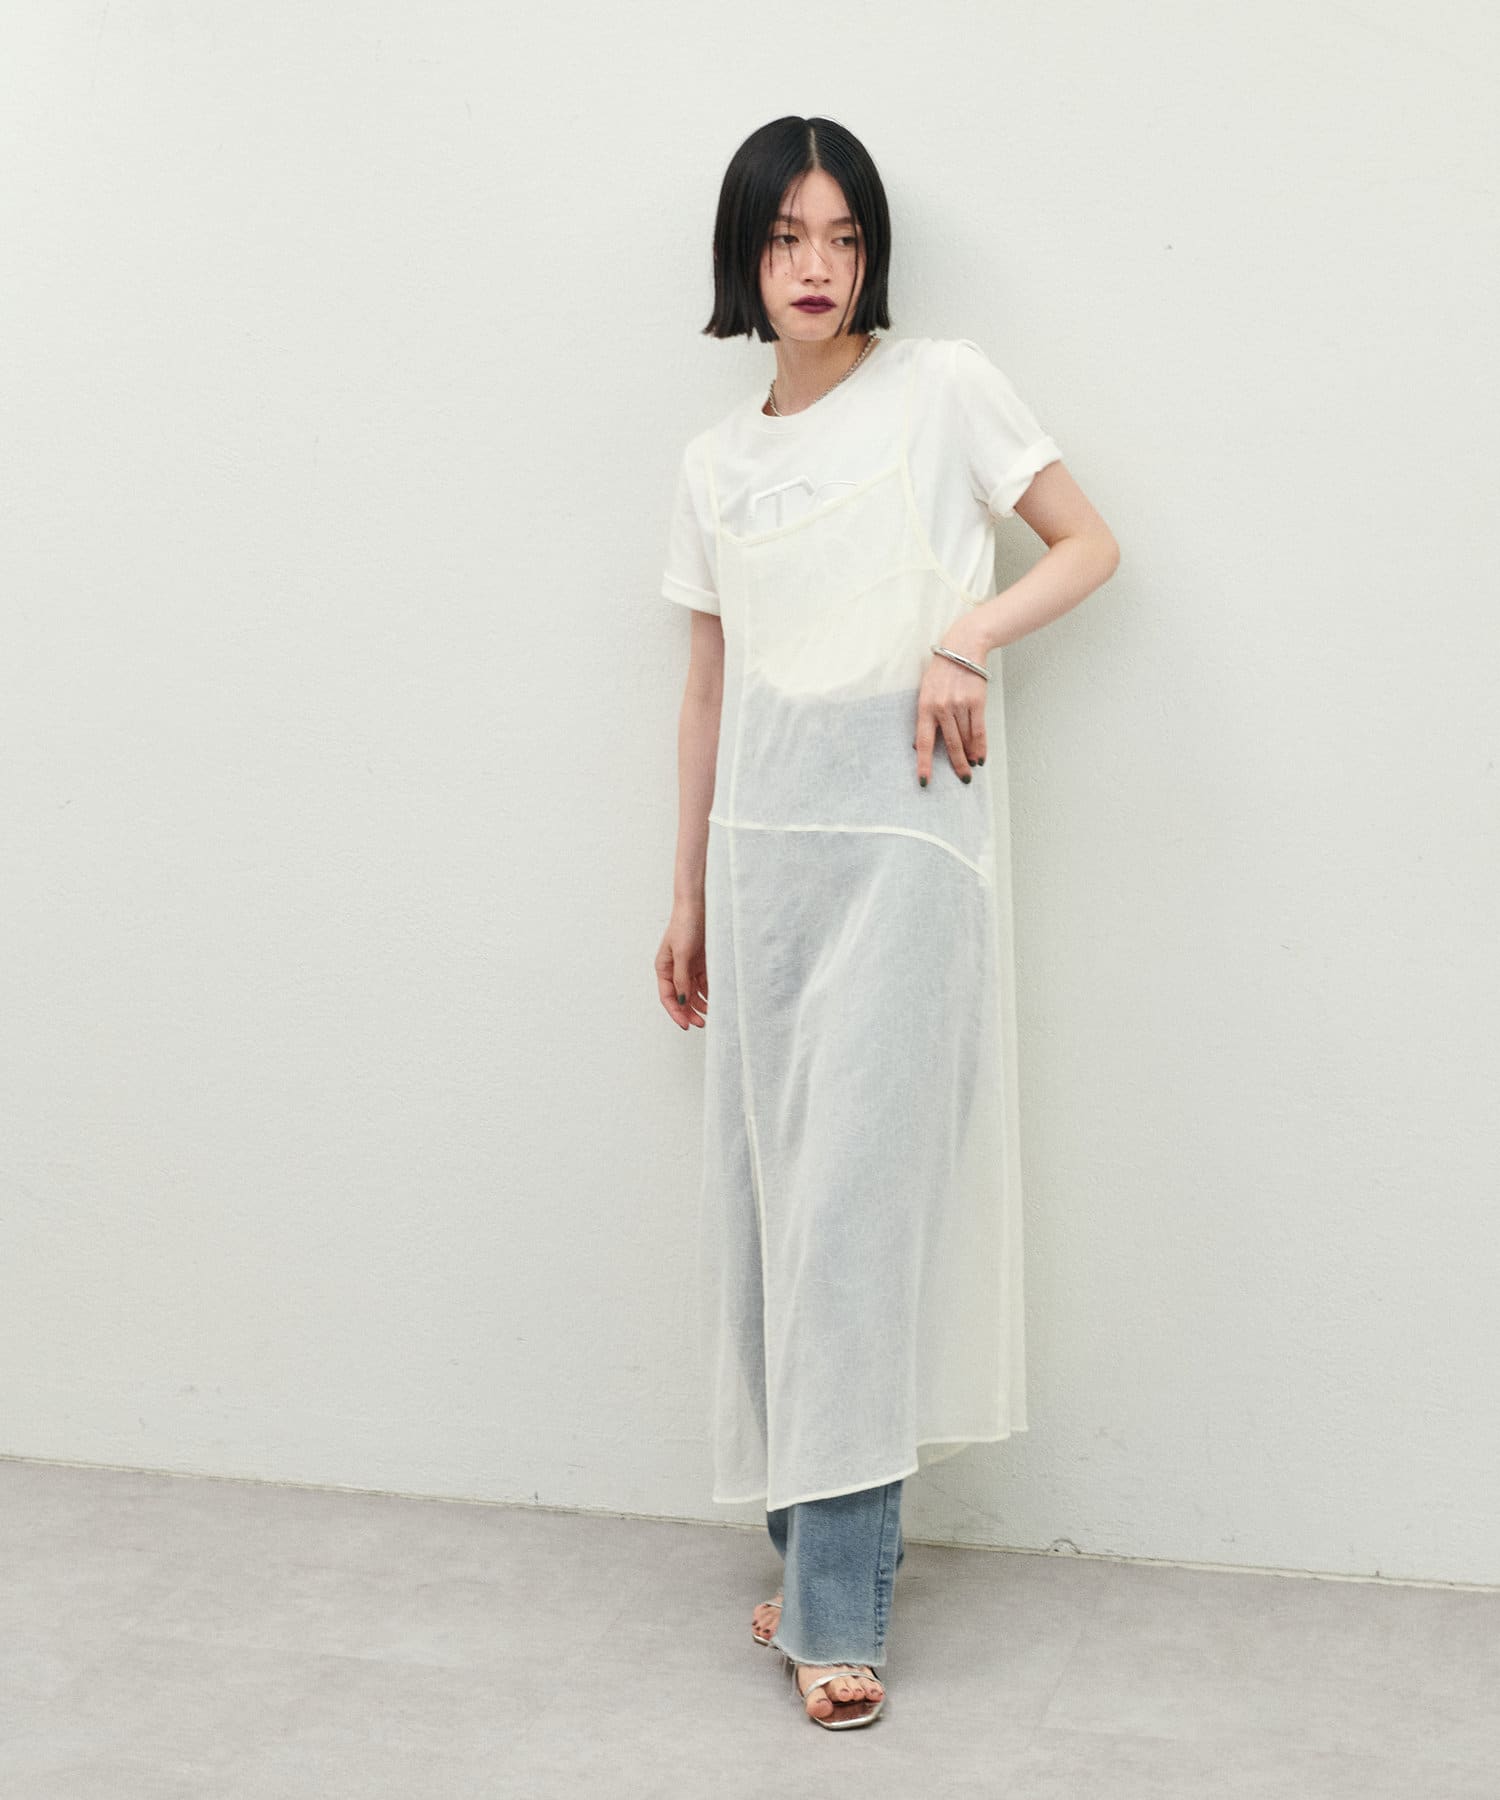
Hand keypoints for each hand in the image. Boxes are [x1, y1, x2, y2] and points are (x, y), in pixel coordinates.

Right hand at [655, 904, 708, 1029]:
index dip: (676, 1013)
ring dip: (700, 1004)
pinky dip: (708, 992)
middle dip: (690, 1012)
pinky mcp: (700, 963)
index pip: (668, 997)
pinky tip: (715, 999)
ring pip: (692, 993)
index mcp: (664, 968)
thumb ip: (682, 978)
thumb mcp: (682, 954)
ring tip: (712, 1013)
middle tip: (702, 1024)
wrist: (698, 906)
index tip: (686, 1025)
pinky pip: (703, 983)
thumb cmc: (685, 925)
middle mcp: (674, 970)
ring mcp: (687, 967)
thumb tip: (682, 1001)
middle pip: (681, 998)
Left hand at [913, 628, 988, 785]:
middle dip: (956, 764)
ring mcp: (959, 705)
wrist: (962, 647)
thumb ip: (925, 716)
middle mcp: (941, 707)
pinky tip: (981, 757)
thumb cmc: (942, 671)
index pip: (923, 741)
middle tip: (963, 779)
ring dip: (970, 756)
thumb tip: (920, 745)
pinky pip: (979, 730)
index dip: (924, 763)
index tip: (925, 781)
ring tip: (972, 768)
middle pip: (949, 744)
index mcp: (924, 706)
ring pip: (965, 739)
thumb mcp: (926, 691)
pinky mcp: (976, 701)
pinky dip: (981, 746)